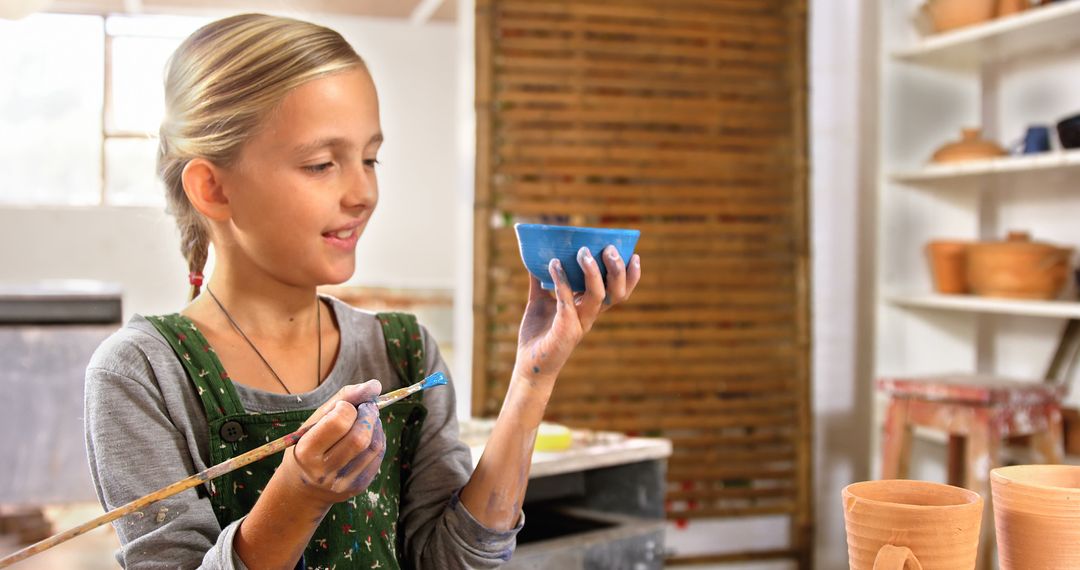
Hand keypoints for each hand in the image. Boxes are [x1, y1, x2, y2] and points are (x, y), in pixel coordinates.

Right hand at [278, 379, 385, 506]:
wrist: (302, 489)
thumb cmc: (308, 445)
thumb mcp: (314, 421)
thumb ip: (342, 399)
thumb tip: (376, 385)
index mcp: (306, 452)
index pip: (338, 422)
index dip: (347, 406)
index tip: (345, 404)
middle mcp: (323, 471)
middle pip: (359, 437)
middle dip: (368, 414)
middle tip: (366, 407)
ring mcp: (342, 483)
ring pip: (374, 445)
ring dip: (376, 425)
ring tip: (367, 418)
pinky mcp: (358, 487)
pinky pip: (378, 456)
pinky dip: (378, 438)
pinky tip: (369, 434)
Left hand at [514, 245, 641, 385]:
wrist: (529, 363)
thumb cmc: (538, 333)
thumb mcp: (540, 301)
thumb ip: (541, 280)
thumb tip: (535, 254)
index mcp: (590, 309)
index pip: (618, 291)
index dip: (630, 276)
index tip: (634, 255)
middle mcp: (590, 316)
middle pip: (616, 293)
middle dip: (616, 270)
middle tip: (610, 249)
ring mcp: (580, 323)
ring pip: (598, 296)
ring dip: (593, 273)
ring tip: (583, 252)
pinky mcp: (566, 329)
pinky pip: (567, 301)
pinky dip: (562, 281)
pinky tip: (553, 264)